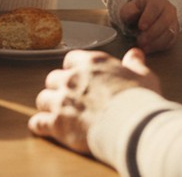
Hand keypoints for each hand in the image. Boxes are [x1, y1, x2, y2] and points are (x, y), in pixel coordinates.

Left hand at [29, 48, 160, 153]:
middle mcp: (72, 79)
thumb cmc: (140, 100)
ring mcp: (62, 101)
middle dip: (59, 87)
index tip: (79, 77)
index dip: (73, 69)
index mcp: (91, 63)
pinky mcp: (57, 124)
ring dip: (49, 106)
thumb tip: (135, 53)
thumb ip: (134, 63)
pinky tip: (46, 129)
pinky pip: (38, 123)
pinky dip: (41, 126)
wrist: (132, 126)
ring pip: (42, 99)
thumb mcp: (143, 76)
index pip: (70, 59)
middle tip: (69, 98)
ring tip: (58, 114)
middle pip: (52, 78)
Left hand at [118, 0, 179, 52]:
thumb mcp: (129, 9)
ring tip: (143, 46)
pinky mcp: (174, 33)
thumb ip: (128, 11)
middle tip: (140, 41)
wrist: (145, 17)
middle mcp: (169, 9)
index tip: (141, 27)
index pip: (155, 6)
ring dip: (156, 42)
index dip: (149, 17)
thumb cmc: (137, 12)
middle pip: (165, 20)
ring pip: (170, 32)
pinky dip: (159, 46)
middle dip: (152, 33)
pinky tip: (148, 48)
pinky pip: (171, 41)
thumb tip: (132, 16)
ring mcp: (174, 21)